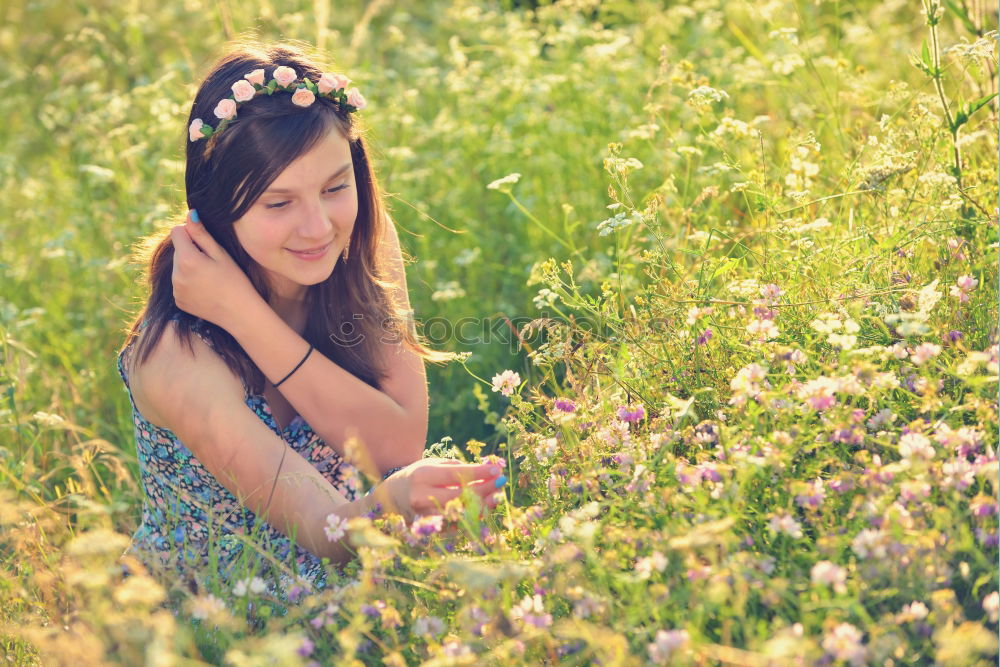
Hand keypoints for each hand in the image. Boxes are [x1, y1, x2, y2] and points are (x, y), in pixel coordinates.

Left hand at [169, 210, 261, 329]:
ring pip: (178, 267)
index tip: (205, 243)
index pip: (176, 232)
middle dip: (191, 251)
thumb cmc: (235, 281)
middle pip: (177, 250)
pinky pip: (179, 283)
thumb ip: (201, 234)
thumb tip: (189, 214)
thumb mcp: (221, 254)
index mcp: (187, 259)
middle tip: (212, 263)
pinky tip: (206, 289)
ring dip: (189, 267)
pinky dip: (189, 282)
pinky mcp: (178, 301)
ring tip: (210, 278)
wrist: (240, 313)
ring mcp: (176, 289)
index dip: (191, 233)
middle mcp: (176, 275)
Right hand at [375, 458, 505, 522]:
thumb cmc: (418, 476)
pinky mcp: (429, 530)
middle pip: (461, 495)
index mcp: (422, 476)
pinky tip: (484, 508)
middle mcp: (421, 497)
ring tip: (496, 496)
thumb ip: (457, 468)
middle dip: (484, 489)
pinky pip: (456, 526)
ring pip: (460, 514)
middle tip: (501, 482)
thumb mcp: (433, 465)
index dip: (479, 473)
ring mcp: (424, 517)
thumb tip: (487, 472)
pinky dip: (473, 517)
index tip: (497, 470)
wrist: (391, 498)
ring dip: (482, 505)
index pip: (456, 475)